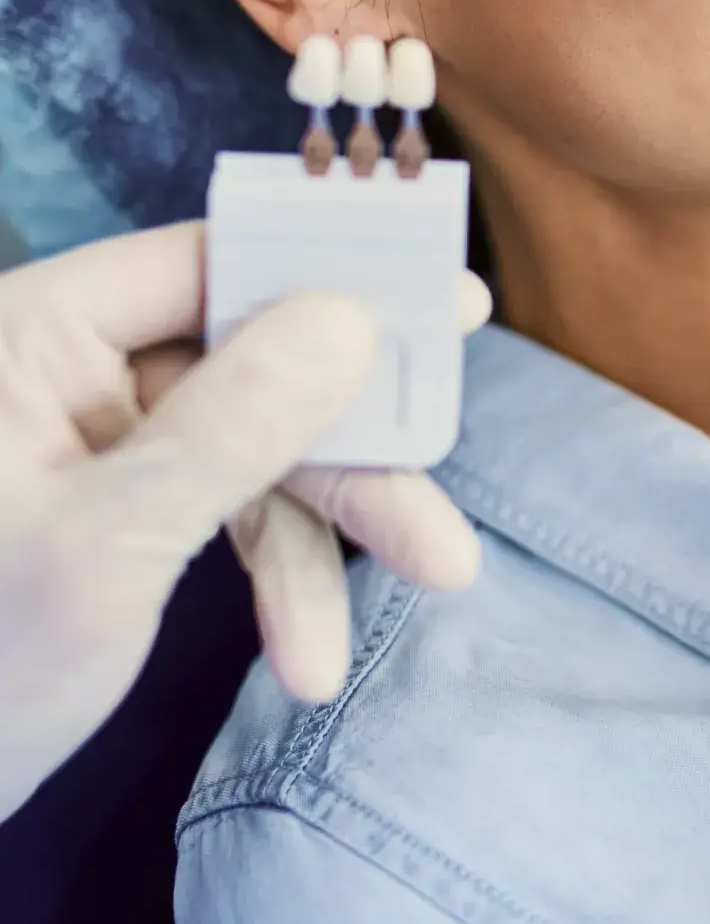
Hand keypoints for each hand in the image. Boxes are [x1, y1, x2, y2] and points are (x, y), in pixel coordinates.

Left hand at [0, 222, 489, 821]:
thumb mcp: (106, 549)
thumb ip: (230, 426)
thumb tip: (351, 320)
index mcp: (35, 333)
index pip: (211, 266)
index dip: (338, 278)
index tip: (452, 303)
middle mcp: (72, 366)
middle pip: (261, 366)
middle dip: (357, 450)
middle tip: (453, 475)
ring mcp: (103, 438)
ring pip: (265, 443)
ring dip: (338, 526)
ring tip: (432, 579)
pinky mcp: (126, 503)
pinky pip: (236, 506)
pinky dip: (285, 575)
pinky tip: (311, 657)